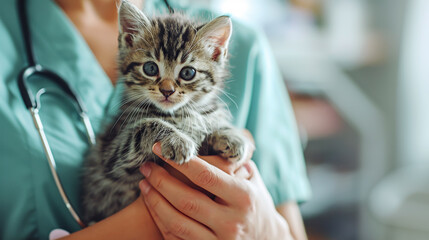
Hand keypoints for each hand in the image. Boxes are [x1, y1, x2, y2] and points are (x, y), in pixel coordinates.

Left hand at [138, 143, 292, 239]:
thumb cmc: (255, 202)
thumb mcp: (252, 178)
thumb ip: (234, 160)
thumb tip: (214, 137)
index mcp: (243, 197)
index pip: (205, 175)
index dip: (179, 161)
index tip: (159, 148)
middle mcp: (232, 221)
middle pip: (187, 200)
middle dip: (160, 181)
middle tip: (146, 167)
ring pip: (177, 223)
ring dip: (155, 202)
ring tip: (144, 185)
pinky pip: (176, 238)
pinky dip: (160, 222)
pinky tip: (153, 206)